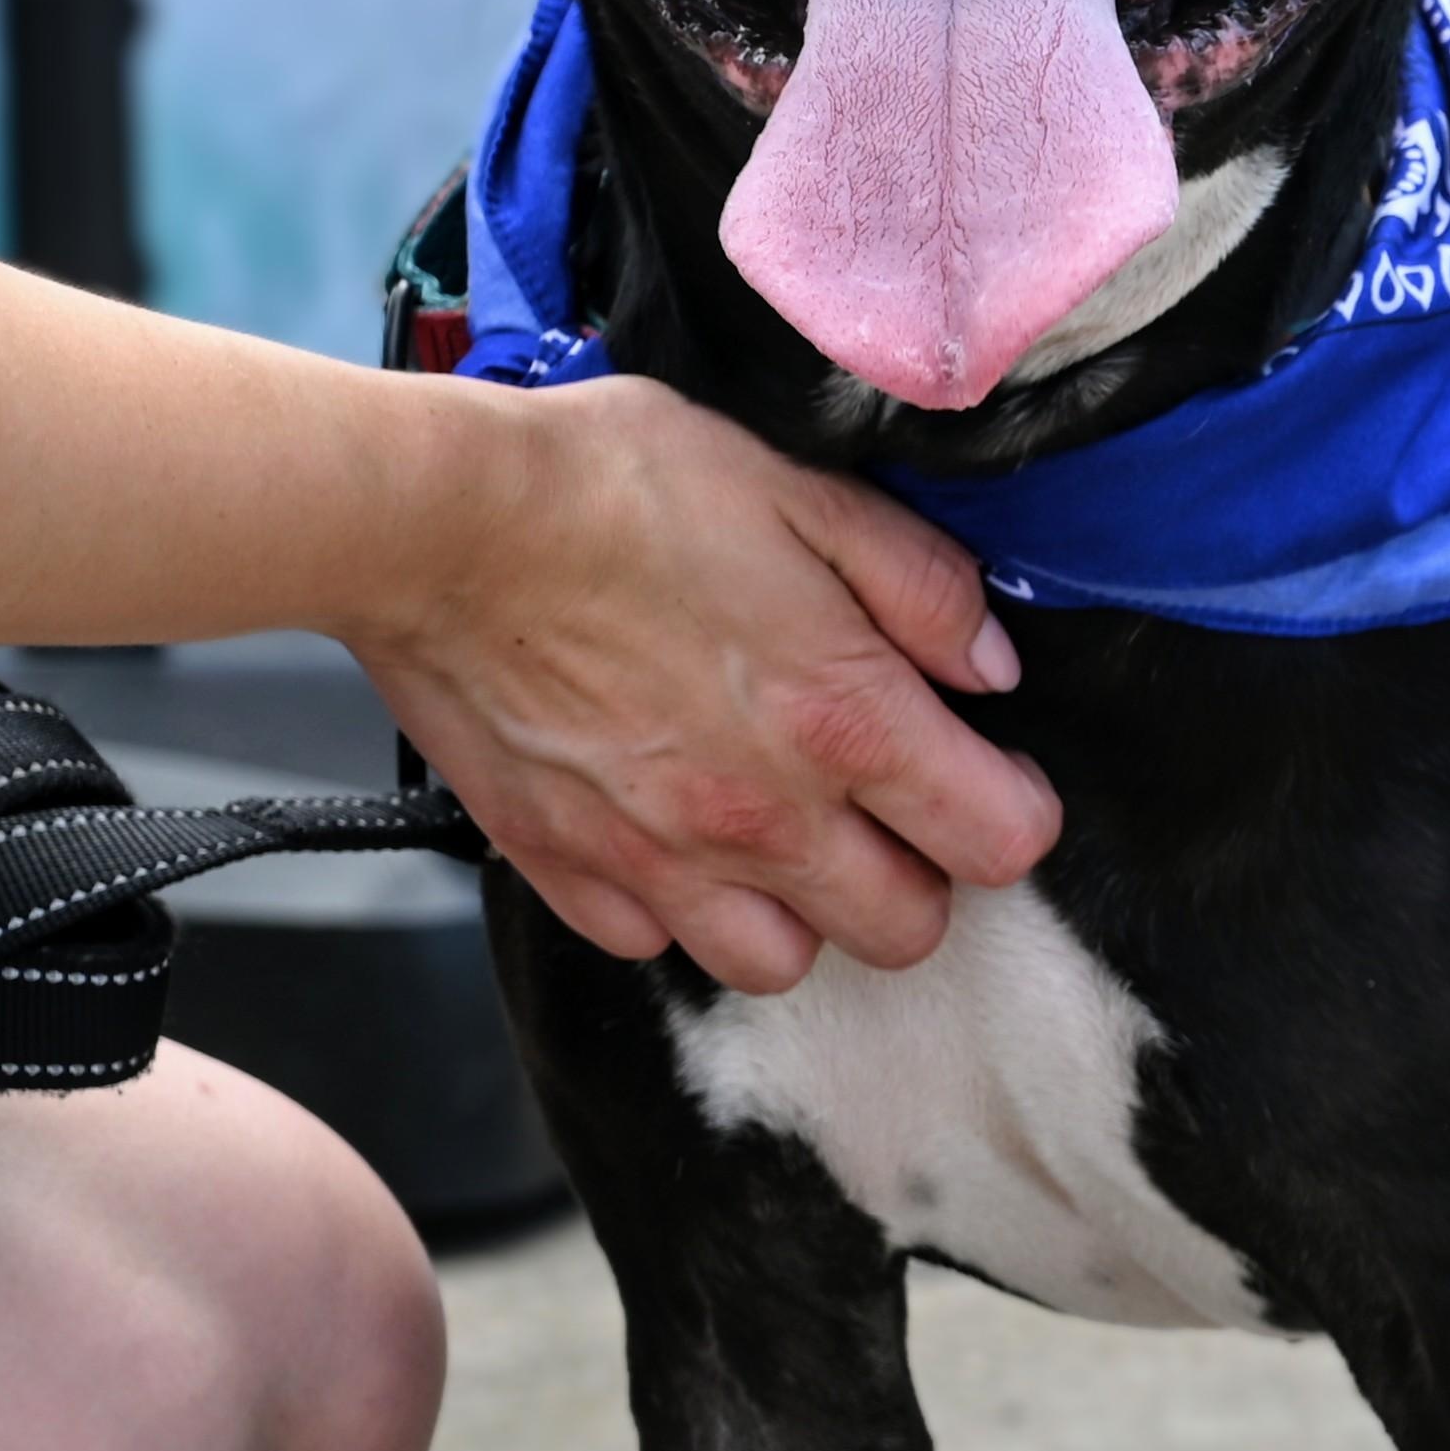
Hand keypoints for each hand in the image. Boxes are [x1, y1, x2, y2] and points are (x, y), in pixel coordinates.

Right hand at [357, 376, 1062, 991]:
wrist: (438, 522)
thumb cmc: (615, 486)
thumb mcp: (802, 491)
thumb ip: (920, 587)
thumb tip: (990, 667)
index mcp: (843, 723)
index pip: (1001, 843)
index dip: (1012, 807)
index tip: (987, 769)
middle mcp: (764, 818)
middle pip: (907, 931)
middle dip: (919, 873)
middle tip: (886, 801)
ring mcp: (661, 860)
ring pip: (784, 964)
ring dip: (801, 909)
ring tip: (781, 828)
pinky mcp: (568, 870)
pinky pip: (654, 943)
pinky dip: (676, 906)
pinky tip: (671, 828)